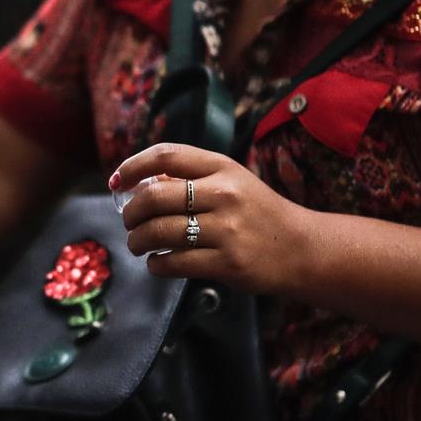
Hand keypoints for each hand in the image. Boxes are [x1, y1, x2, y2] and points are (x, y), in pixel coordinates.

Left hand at [112, 144, 317, 294]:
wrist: (302, 248)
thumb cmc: (258, 213)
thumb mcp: (232, 181)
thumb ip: (193, 177)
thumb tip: (140, 181)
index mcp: (222, 167)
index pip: (166, 156)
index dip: (133, 166)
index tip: (117, 181)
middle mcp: (224, 194)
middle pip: (154, 197)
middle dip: (130, 212)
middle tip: (128, 222)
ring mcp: (227, 230)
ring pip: (159, 232)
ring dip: (138, 241)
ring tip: (138, 244)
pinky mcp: (227, 263)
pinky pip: (174, 263)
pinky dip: (156, 265)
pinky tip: (158, 263)